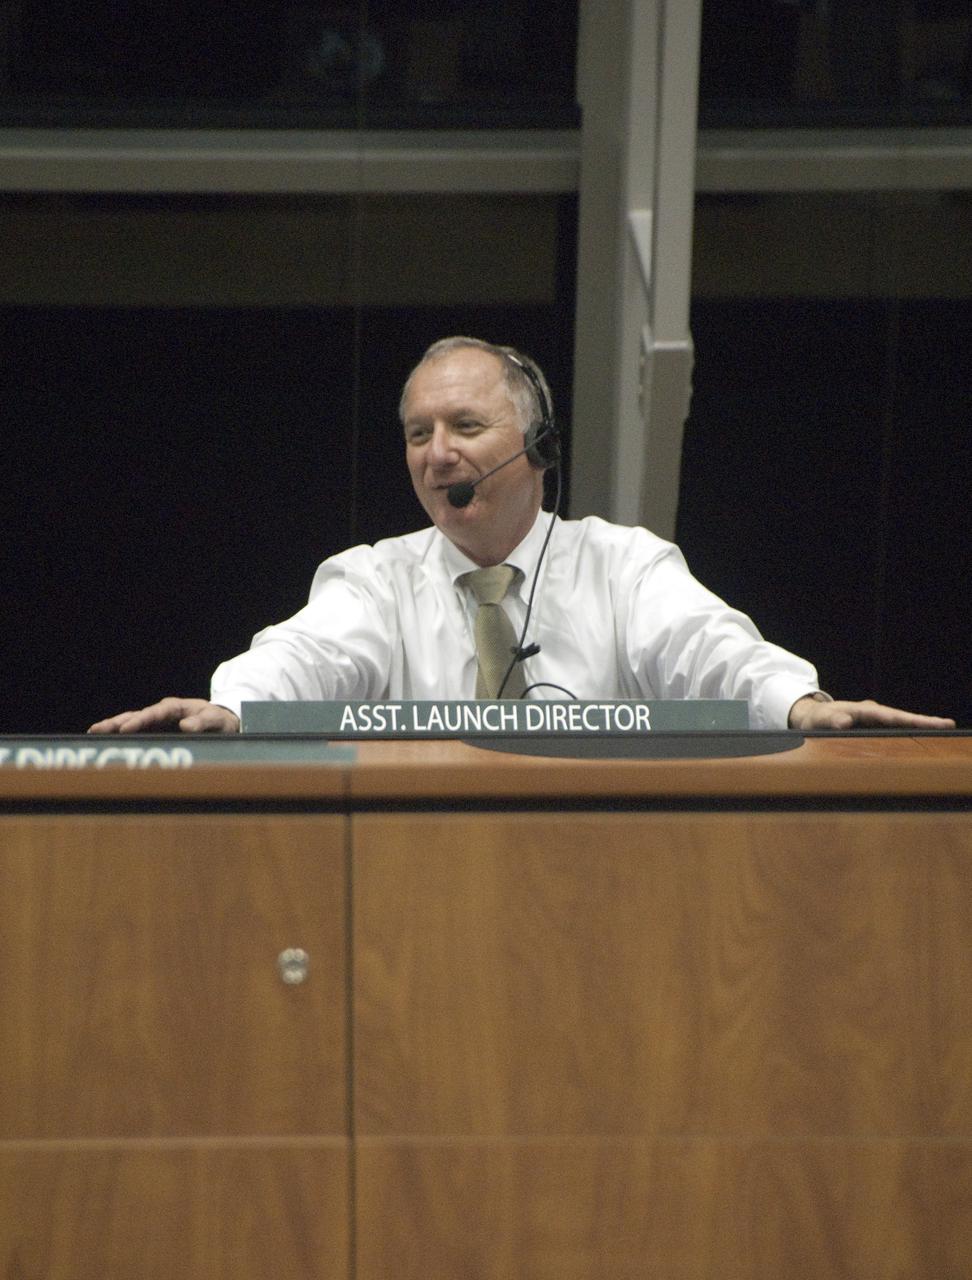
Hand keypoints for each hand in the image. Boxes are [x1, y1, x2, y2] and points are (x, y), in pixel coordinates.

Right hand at [88, 697, 239, 734]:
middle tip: (99, 728)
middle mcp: (163, 712)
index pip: (155, 712)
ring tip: (94, 730)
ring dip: (114, 725)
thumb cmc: (219, 720)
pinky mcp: (155, 729)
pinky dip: (120, 731)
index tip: (127, 728)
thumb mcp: (217, 721)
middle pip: (137, 715)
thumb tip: (185, 726)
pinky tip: (105, 736)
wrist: (222, 722)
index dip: (141, 720)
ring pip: (132, 720)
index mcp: (176, 707)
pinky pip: (135, 729)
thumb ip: (203, 723)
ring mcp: (157, 720)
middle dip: (118, 722)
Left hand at [788, 695, 954, 731]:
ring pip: (901, 722)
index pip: (890, 716)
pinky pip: (895, 728)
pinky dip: (910, 731)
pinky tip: (924, 738)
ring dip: (921, 726)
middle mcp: (873, 712)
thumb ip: (830, 721)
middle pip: (902, 717)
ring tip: (945, 729)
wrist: (812, 716)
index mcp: (862, 710)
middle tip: (948, 725)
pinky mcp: (875, 726)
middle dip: (924, 721)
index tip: (926, 722)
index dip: (909, 720)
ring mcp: (875, 718)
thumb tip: (845, 722)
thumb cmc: (816, 719)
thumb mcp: (819, 721)